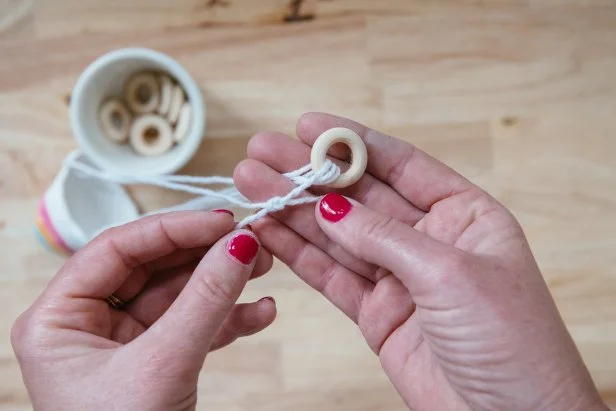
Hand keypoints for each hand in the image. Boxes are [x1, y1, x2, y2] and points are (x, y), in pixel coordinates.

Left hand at [11, 211, 275, 410]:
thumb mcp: (163, 366)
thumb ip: (204, 300)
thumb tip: (241, 244)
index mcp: (58, 318)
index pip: (117, 248)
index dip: (173, 228)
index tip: (224, 221)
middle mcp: (87, 323)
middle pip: (152, 266)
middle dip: (205, 254)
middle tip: (250, 239)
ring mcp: (122, 342)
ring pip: (177, 294)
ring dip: (223, 282)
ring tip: (265, 268)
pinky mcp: (153, 360)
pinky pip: (192, 325)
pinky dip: (227, 319)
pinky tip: (261, 312)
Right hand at [234, 113, 606, 410]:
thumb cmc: (512, 343)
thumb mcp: (449, 273)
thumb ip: (383, 237)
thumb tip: (330, 205)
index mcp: (465, 215)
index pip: (400, 165)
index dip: (352, 142)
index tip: (308, 124)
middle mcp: (430, 241)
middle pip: (359, 197)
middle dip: (309, 173)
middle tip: (264, 151)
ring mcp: (400, 277)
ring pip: (337, 235)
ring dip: (293, 210)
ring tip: (252, 183)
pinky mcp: (377, 313)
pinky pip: (332, 275)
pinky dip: (298, 254)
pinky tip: (268, 228)